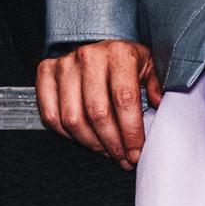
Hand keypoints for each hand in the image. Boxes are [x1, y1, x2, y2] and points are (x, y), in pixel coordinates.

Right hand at [35, 39, 162, 170]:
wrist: (101, 47)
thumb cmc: (128, 63)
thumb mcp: (151, 67)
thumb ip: (157, 86)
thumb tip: (158, 103)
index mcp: (119, 54)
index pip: (124, 99)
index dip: (131, 132)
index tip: (136, 152)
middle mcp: (89, 56)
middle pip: (97, 113)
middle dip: (113, 144)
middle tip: (123, 158)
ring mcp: (64, 64)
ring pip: (73, 118)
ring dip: (92, 144)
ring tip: (107, 151)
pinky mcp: (46, 72)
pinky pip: (51, 115)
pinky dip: (68, 135)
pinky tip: (86, 139)